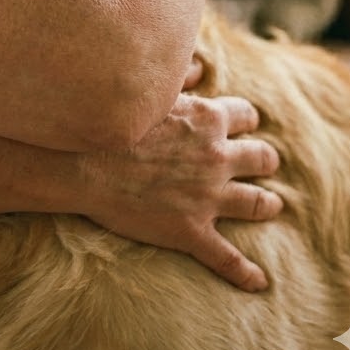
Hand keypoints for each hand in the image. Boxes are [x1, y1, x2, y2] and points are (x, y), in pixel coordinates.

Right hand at [77, 91, 281, 291]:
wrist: (80, 164)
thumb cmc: (109, 122)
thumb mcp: (148, 91)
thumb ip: (178, 76)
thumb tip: (200, 67)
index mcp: (206, 120)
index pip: (247, 116)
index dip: (246, 121)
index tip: (242, 125)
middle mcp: (216, 158)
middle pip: (262, 157)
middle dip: (264, 159)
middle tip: (261, 163)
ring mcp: (207, 197)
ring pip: (258, 203)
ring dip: (267, 204)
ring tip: (270, 206)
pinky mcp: (191, 231)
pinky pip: (228, 258)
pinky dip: (245, 272)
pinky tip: (258, 282)